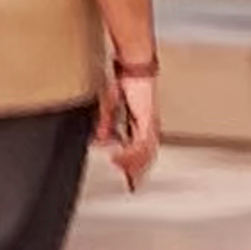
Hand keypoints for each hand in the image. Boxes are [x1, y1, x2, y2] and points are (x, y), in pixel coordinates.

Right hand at [103, 61, 161, 190]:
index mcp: (143, 124)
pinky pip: (140, 143)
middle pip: (148, 156)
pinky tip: (119, 158)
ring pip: (146, 153)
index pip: (142, 151)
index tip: (130, 179)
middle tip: (131, 184)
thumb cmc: (125, 82)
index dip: (136, 165)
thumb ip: (106, 124)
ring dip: (133, 165)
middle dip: (138, 171)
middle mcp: (150, 126)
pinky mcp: (146, 119)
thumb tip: (101, 139)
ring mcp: (150, 123)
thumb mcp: (110, 107)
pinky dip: (129, 154)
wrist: (134, 65)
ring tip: (124, 174)